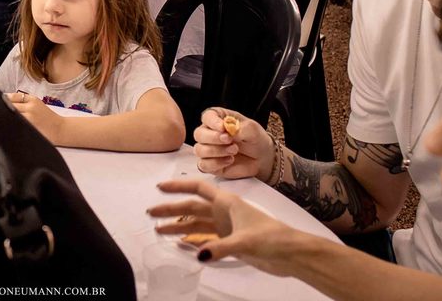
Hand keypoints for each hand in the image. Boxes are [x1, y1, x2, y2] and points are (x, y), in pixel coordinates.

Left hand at [6, 91, 63, 143]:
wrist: (61, 129)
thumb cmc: (48, 118)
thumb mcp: (37, 105)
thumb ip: (24, 103)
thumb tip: (5, 101)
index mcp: (32, 99)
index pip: (12, 97)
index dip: (4, 100)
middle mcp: (30, 107)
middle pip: (10, 106)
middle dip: (2, 109)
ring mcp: (30, 118)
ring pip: (11, 115)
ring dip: (4, 117)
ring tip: (0, 121)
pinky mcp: (30, 128)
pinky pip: (16, 125)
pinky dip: (10, 125)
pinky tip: (8, 127)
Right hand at [148, 178, 299, 272]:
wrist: (290, 253)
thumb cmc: (271, 237)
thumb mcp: (245, 241)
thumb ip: (220, 248)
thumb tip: (198, 255)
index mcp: (227, 202)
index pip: (198, 188)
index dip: (179, 186)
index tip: (160, 188)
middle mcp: (224, 212)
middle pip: (192, 207)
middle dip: (172, 209)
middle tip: (151, 213)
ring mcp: (227, 227)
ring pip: (197, 224)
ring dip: (179, 226)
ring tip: (159, 230)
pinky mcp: (230, 242)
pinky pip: (205, 239)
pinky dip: (192, 241)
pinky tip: (180, 245)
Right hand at [193, 108, 274, 180]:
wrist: (261, 158)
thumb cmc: (254, 139)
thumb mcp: (252, 129)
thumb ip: (240, 128)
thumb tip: (228, 130)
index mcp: (218, 119)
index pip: (207, 117)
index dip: (212, 122)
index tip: (223, 127)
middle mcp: (209, 133)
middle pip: (199, 134)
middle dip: (213, 138)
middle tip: (229, 140)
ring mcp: (208, 149)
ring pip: (199, 150)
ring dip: (216, 151)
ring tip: (234, 151)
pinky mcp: (210, 164)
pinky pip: (204, 165)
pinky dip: (216, 163)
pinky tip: (229, 160)